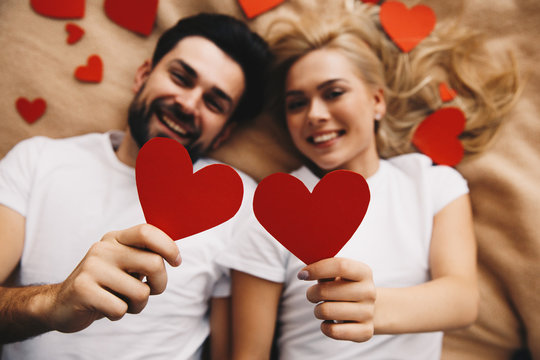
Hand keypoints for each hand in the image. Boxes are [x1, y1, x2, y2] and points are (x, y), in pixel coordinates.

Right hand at [44, 224, 180, 332]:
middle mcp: (103, 248)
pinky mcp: (83, 289)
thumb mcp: (124, 265)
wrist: (60, 304)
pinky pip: (120, 309)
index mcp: (116, 238)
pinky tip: (105, 309)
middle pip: (154, 263)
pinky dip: (119, 314)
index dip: (169, 246)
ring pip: (141, 292)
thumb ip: (145, 256)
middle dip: (160, 284)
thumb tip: (175, 255)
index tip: (176, 261)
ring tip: (122, 301)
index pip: (147, 232)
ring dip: (138, 305)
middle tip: (150, 291)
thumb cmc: (104, 285)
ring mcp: (91, 267)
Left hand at [298, 257, 375, 341]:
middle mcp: (369, 292)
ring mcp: (368, 313)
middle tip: (313, 295)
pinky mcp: (365, 332)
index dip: (317, 269)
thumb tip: (306, 271)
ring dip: (317, 310)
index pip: (340, 266)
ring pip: (326, 311)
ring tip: (323, 308)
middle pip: (325, 291)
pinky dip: (325, 327)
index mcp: (363, 272)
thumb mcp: (338, 275)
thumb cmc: (344, 288)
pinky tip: (330, 322)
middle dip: (311, 293)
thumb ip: (325, 268)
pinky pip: (333, 331)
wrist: (368, 310)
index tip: (302, 275)